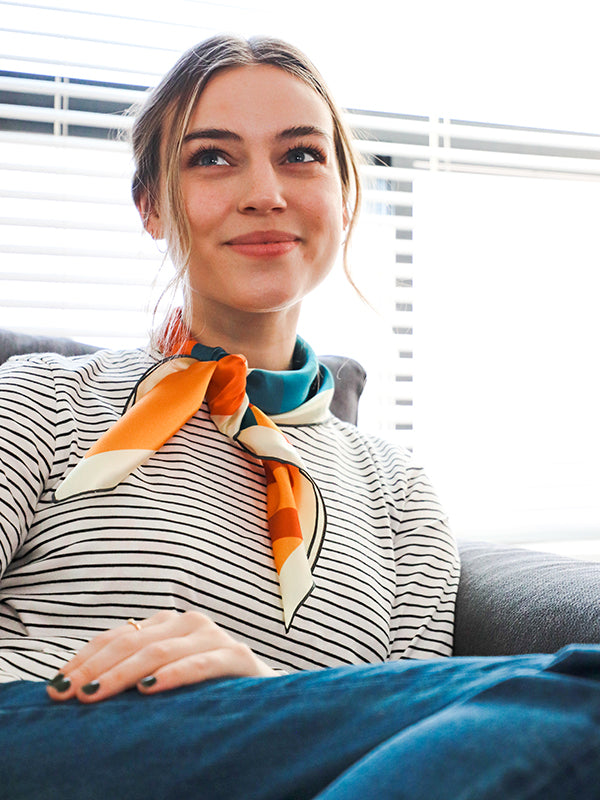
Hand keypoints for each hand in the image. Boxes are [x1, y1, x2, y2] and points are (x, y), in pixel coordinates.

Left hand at [46, 610, 276, 702]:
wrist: (264, 697)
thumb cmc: (206, 690)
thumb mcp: (164, 676)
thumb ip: (134, 671)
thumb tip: (78, 687)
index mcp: (167, 624)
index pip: (115, 637)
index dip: (83, 660)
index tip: (55, 686)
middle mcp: (188, 622)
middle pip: (130, 643)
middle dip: (93, 670)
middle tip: (66, 695)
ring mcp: (213, 636)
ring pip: (157, 652)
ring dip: (120, 675)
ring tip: (93, 695)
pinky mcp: (237, 655)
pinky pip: (199, 664)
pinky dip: (171, 675)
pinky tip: (147, 689)